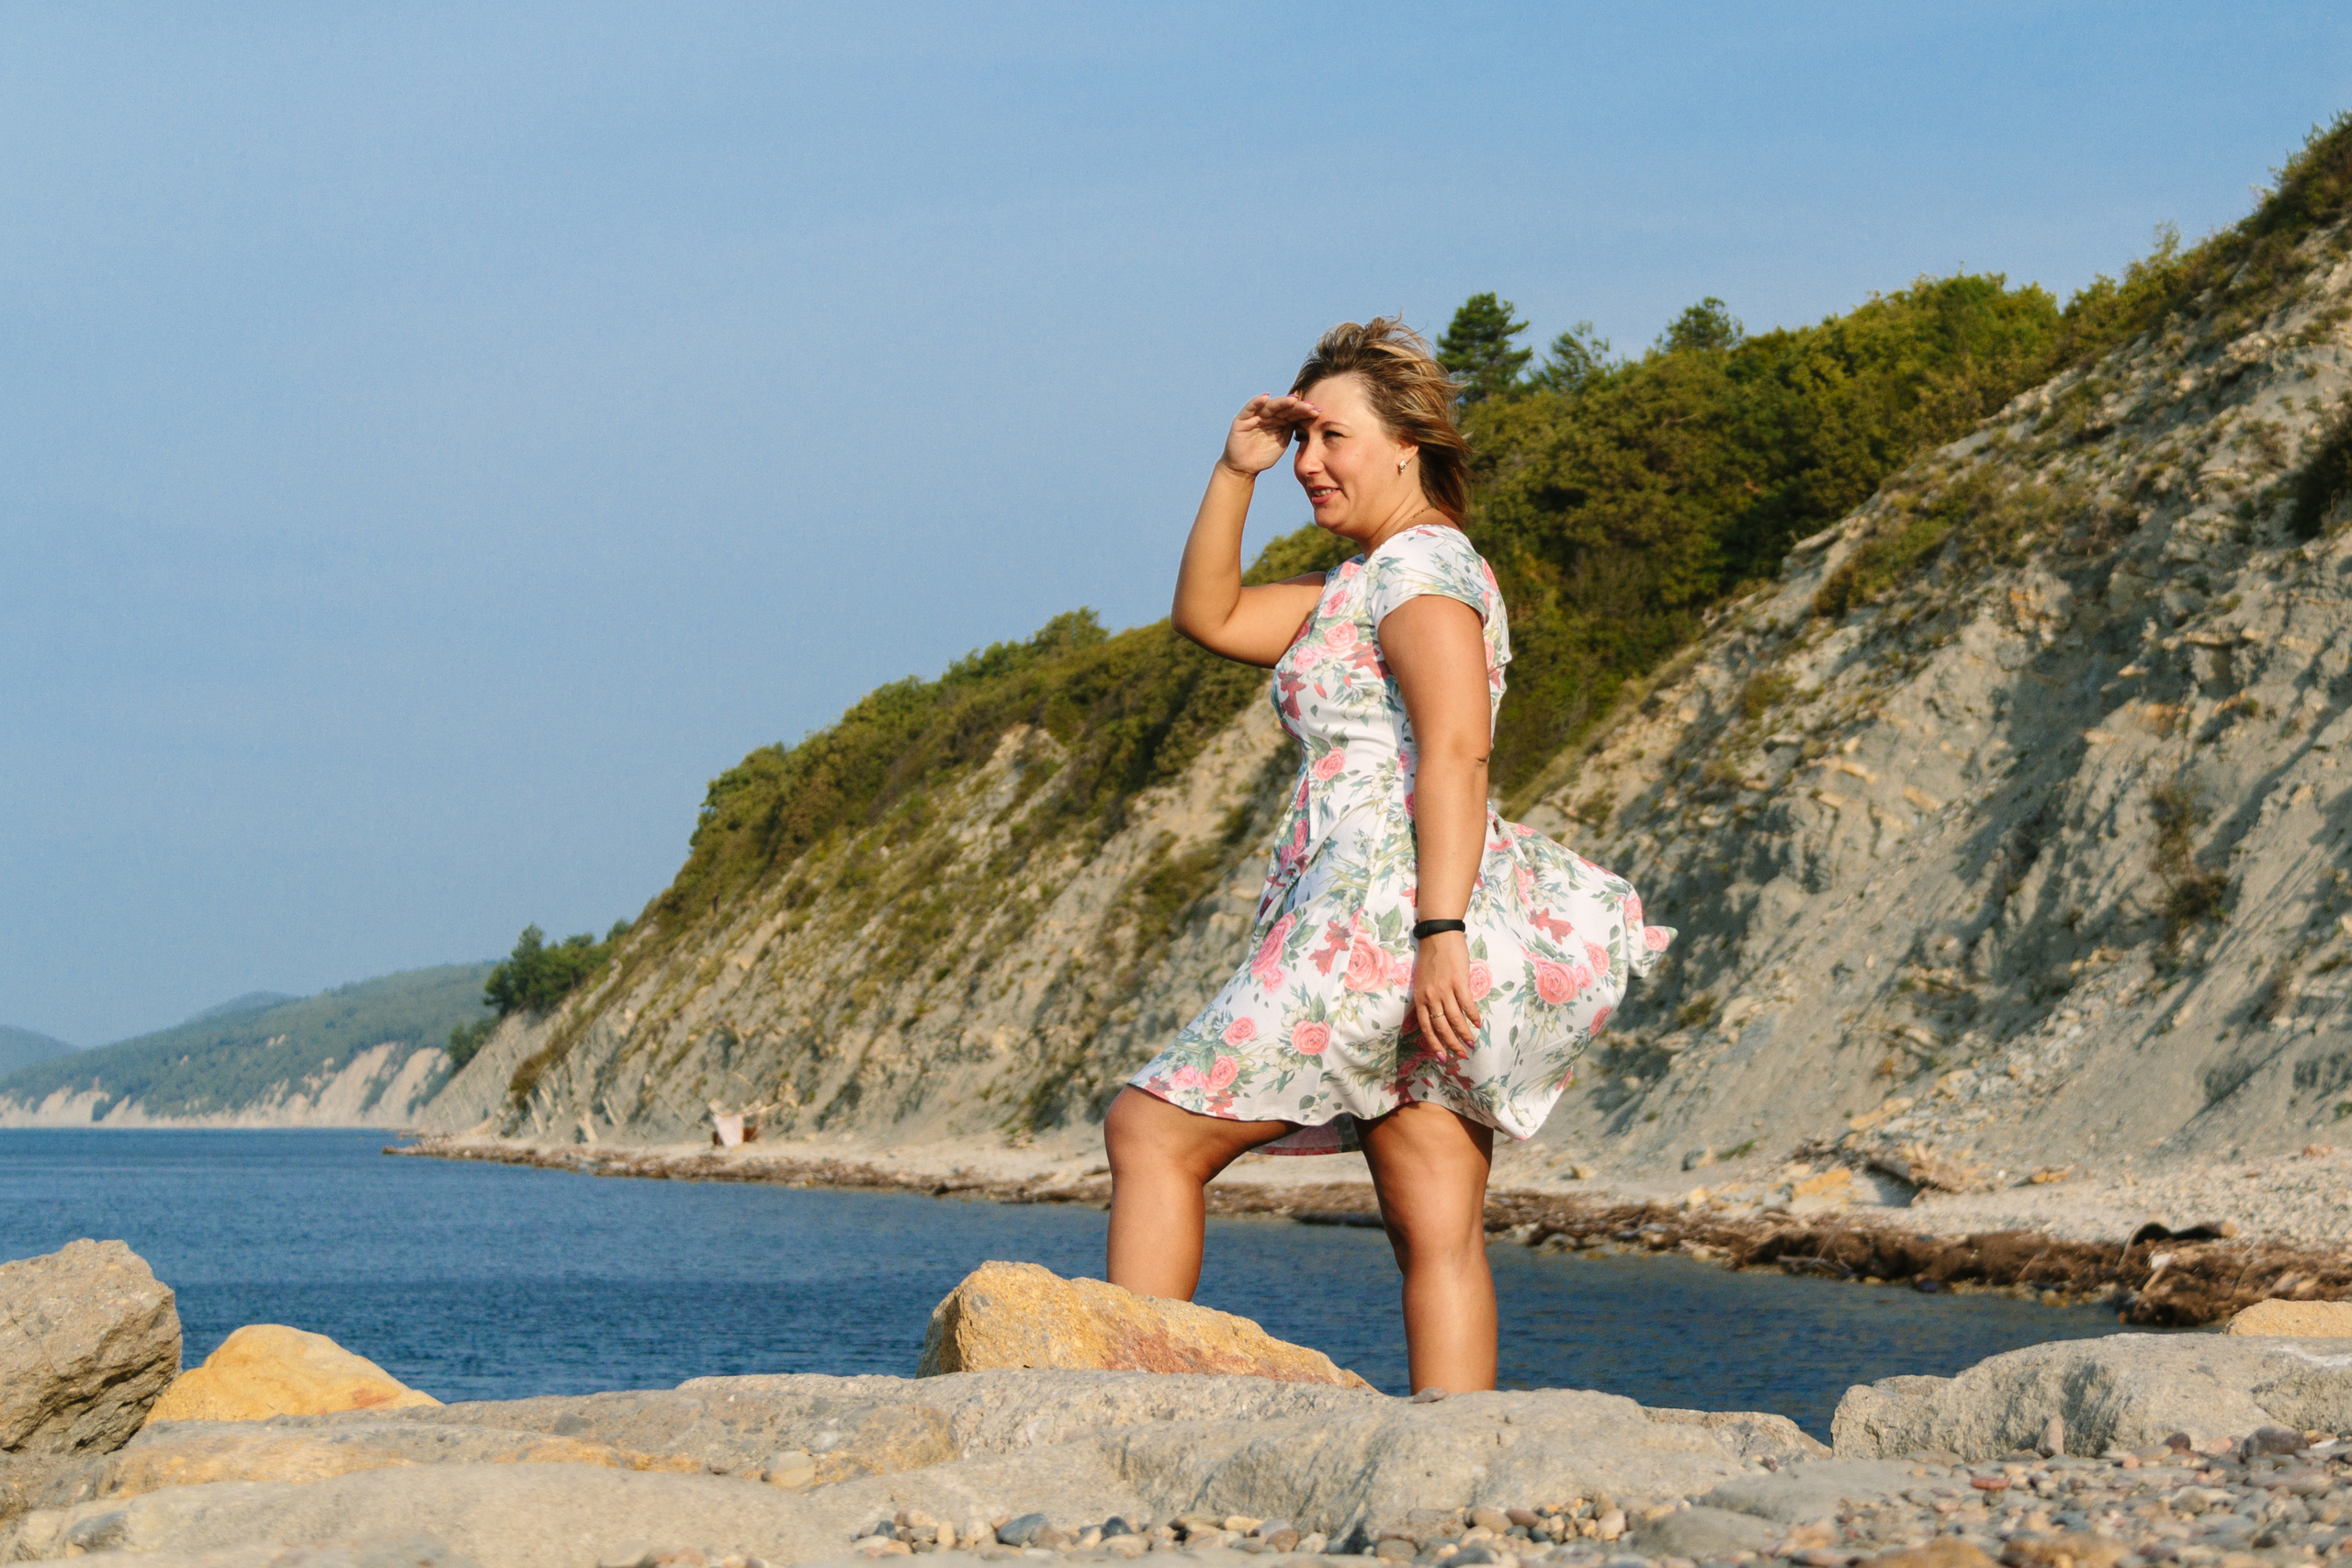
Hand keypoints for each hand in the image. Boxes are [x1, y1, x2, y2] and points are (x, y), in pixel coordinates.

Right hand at [1220, 393, 1319, 477]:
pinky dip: (1257, 402)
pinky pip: (1250, 408)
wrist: (1244, 468)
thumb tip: (1304, 418)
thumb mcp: (1282, 442)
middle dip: (1297, 406)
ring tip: (1293, 400)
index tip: (1318, 412)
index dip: (1305, 412)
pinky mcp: (1242, 419)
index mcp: (1279, 420)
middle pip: (1284, 408)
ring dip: (1281, 402)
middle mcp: (1268, 415)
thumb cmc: (1263, 456)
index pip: (1293, 413)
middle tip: (1310, 405)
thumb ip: (1290, 429)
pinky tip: (1266, 397)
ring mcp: (1256, 416)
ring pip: (1270, 406)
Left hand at [1409, 931, 1482, 1058]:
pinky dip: (1473, 1016)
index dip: (1435, 1044)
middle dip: (1452, 1044)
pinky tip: (1478, 1023)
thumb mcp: (1423, 982)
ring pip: (1455, 1018)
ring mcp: (1445, 989)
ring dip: (1464, 1033)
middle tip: (1462, 1055)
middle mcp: (1430, 996)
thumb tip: (1438, 1019)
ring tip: (1471, 1043)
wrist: (1438, 936)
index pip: (1426, 1027)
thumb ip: (1428, 999)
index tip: (1443, 1058)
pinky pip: (1467, 1004)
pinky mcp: (1459, 981)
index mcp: (1420, 998)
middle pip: (1441, 1026)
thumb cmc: (1432, 959)